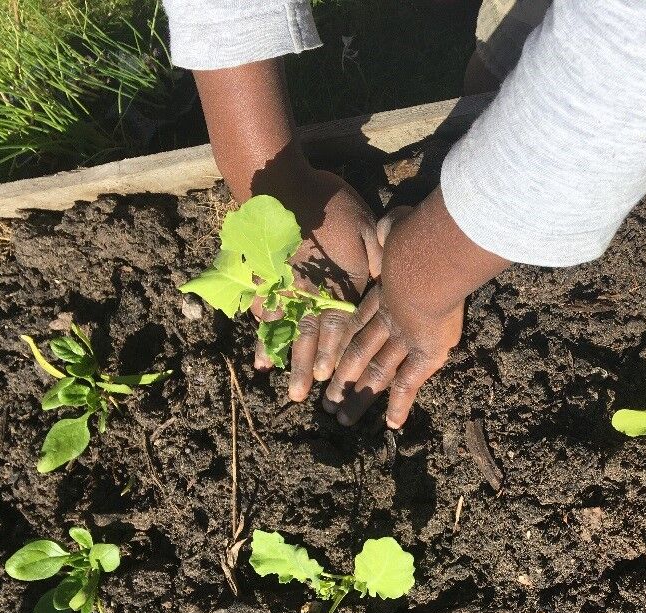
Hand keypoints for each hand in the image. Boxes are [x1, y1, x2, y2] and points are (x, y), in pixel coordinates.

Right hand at [190, 61, 379, 399]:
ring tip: (283, 387)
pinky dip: (262, 337)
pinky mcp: (266, 278)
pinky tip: (260, 359)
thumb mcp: (364, 223)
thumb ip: (377, 254)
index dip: (337, 351)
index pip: (339, 323)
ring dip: (285, 360)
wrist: (278, 181)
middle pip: (309, 335)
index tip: (333, 377)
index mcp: (336, 279)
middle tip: (305, 398)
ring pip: (285, 331)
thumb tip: (386, 282)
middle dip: (308, 367)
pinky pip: (262, 314)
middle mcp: (308, 290)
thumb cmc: (327, 201)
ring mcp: (284, 286)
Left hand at [323, 189, 508, 427]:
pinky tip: (392, 426)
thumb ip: (391, 227)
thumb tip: (389, 222)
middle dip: (343, 377)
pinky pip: (409, 384)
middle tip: (326, 398)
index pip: (362, 321)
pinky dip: (400, 404)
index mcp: (385, 291)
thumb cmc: (416, 237)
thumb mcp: (399, 224)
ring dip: (359, 396)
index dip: (347, 339)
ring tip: (341, 418)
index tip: (333, 355)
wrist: (427, 258)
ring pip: (375, 373)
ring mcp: (402, 338)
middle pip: (360, 352)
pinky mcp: (423, 353)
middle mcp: (389, 320)